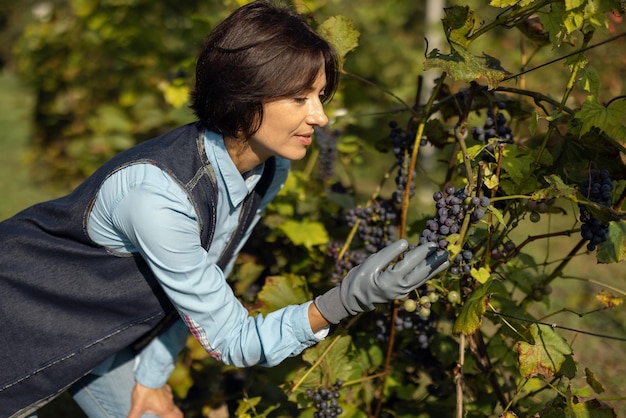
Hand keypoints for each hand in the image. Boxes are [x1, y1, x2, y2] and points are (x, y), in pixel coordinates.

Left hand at [127, 382, 182, 417]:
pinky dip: (166, 399)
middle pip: (177, 412)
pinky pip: (168, 395)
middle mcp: (169, 403)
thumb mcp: (137, 407)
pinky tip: (160, 399)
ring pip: (172, 404)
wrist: (148, 375)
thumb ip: (133, 417)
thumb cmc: (144, 392)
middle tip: (176, 417)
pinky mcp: (166, 388)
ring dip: (169, 408)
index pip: (178, 417)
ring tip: (164, 411)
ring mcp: (168, 394)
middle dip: (176, 416)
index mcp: (165, 409)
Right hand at [315, 240, 448, 323]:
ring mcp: (402, 292)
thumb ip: (388, 253)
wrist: (353, 299)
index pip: (409, 264)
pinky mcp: (403, 293)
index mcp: (390, 280)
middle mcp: (400, 288)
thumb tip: (405, 243)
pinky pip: (418, 283)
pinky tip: (434, 269)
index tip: (431, 243)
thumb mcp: (370, 263)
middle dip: (433, 262)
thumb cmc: (359, 278)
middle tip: (446, 251)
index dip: (421, 252)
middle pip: (421, 273)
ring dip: (434, 269)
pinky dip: (427, 275)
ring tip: (446, 260)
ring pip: (422, 279)